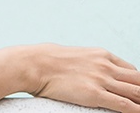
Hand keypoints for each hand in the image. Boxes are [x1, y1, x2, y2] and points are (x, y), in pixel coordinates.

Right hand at [25, 44, 139, 112]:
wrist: (32, 64)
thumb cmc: (45, 60)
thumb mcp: (73, 55)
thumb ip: (86, 62)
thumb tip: (84, 70)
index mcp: (101, 54)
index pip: (131, 70)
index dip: (137, 83)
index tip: (136, 91)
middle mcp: (105, 66)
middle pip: (138, 80)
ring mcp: (101, 79)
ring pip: (136, 92)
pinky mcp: (94, 94)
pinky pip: (124, 105)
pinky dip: (136, 110)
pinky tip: (139, 112)